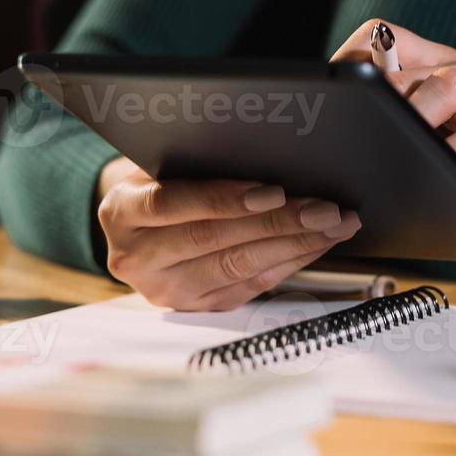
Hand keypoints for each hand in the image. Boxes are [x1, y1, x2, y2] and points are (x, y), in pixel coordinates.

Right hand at [96, 156, 360, 310]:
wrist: (138, 226)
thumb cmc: (160, 183)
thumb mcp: (160, 164)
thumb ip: (195, 161)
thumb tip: (262, 148)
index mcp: (122, 213)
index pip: (173, 204)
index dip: (224, 198)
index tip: (273, 191)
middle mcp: (137, 258)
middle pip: (214, 240)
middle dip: (278, 223)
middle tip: (324, 209)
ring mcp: (166, 290)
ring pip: (238, 267)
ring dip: (294, 244)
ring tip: (333, 225)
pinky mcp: (196, 307)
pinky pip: (251, 286)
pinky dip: (290, 262)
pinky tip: (316, 244)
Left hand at [331, 19, 455, 304]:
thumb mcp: (428, 146)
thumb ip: (392, 126)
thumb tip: (329, 132)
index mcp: (446, 69)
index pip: (389, 37)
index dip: (354, 57)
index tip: (332, 97)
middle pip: (414, 64)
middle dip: (379, 96)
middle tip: (356, 129)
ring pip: (452, 84)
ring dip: (416, 112)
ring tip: (396, 141)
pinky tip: (443, 166)